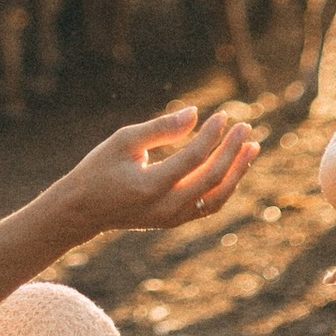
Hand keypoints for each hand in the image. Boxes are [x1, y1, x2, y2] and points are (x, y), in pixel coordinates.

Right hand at [58, 102, 256, 240]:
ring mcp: (172, 218)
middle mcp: (165, 207)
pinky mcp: (175, 221)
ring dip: (237, 171)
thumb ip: (160, 128)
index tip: (222, 115)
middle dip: (232, 150)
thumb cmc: (101, 168)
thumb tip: (195, 113)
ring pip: (217, 197)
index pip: (193, 159)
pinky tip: (234, 165)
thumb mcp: (124, 140)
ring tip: (252, 146)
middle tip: (245, 125)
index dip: (212, 135)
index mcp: (149, 186)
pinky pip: (210, 206)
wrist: (84, 210)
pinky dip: (226, 185)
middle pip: (211, 178)